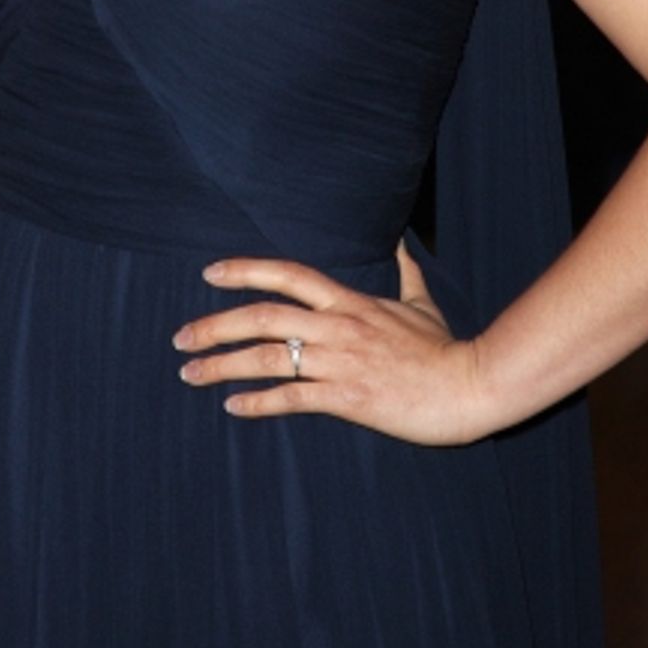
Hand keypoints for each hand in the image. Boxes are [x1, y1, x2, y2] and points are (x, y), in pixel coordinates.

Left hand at [171, 239, 492, 445]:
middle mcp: (338, 327)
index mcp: (350, 301)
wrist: (468, 387)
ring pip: (267, 357)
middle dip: (215, 324)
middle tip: (180, 336)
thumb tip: (401, 241)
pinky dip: (257, 402)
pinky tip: (232, 406)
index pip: (288, 275)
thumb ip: (405, 271)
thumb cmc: (443, 347)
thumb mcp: (422, 301)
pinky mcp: (347, 398)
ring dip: (222, 364)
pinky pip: (291, 398)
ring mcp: (340, 362)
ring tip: (189, 372)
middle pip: (263, 316)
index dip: (246, 270)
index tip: (209, 273)